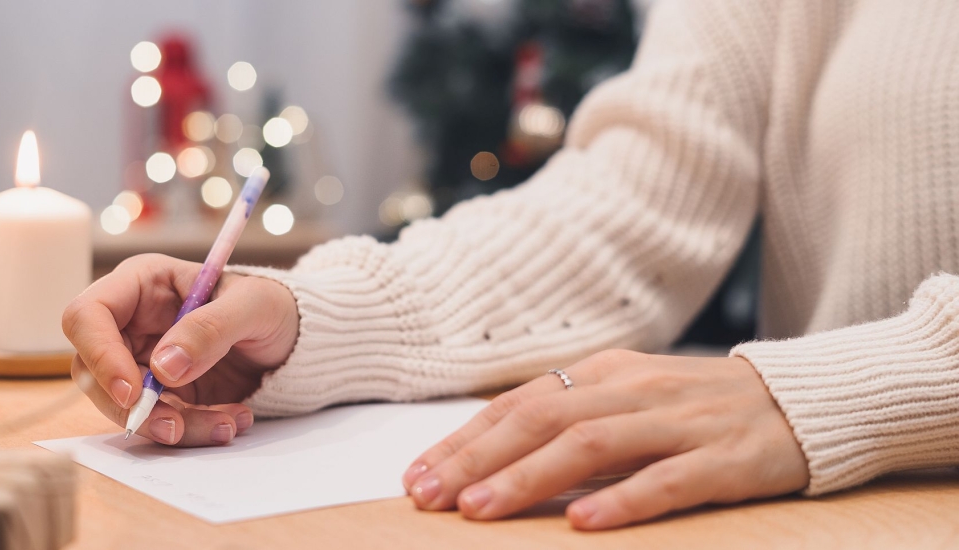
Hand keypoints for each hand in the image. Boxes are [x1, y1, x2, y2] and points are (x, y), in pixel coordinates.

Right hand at [62, 254, 298, 446]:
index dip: (100, 355)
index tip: (133, 392)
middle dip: (133, 407)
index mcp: (142, 283)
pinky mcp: (163, 394)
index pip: (87, 316)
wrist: (296, 337)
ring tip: (225, 426)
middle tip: (177, 428)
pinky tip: (230, 422)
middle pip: (94, 371)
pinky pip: (159, 421)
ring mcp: (143, 360)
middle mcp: (132, 323)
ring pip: (126, 405)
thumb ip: (211, 328)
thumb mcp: (254, 305)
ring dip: (171, 425)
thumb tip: (163, 368)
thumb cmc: (272, 304)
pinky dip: (192, 430)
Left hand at [402, 350, 808, 528]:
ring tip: (481, 509)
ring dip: (530, 478)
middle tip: (427, 496)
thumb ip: (569, 418)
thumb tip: (489, 455)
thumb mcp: (627, 398)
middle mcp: (633, 389)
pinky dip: (623, 500)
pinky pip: (668, 479)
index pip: (518, 405)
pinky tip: (584, 522)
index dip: (463, 439)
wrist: (800, 400)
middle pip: (541, 420)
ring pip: (591, 445)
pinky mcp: (723, 458)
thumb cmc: (695, 408)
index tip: (415, 474)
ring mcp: (678, 421)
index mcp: (604, 372)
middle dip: (477, 459)